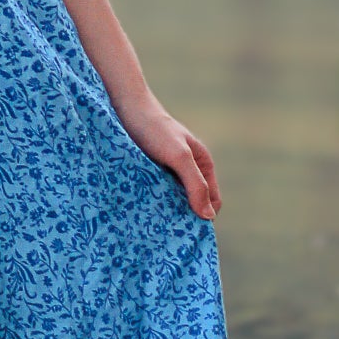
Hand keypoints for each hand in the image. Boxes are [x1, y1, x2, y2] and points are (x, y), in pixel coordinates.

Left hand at [118, 100, 220, 219]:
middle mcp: (188, 170)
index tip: (187, 230)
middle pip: (193, 203)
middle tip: (167, 229)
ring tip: (153, 222)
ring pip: (173, 200)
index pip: (213, 202)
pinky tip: (143, 209)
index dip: (204, 216)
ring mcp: (168, 173)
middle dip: (184, 216)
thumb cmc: (156, 129)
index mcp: (203, 165)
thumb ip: (196, 184)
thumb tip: (209, 217)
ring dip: (166, 211)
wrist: (126, 108)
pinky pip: (156, 195)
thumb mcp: (179, 156)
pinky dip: (153, 203)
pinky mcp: (150, 173)